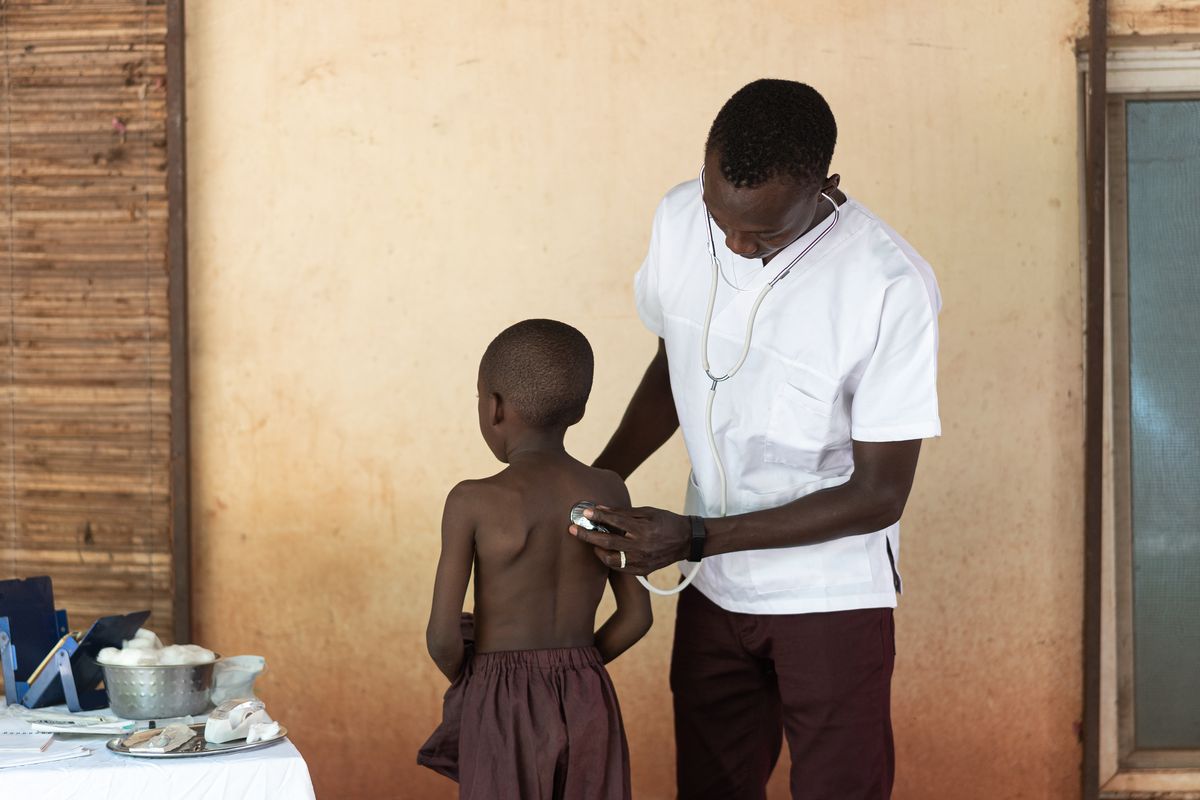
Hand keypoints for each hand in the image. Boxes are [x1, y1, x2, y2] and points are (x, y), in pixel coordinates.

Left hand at [568, 504, 690, 574]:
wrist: (687, 541)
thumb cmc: (666, 522)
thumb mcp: (648, 512)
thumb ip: (624, 513)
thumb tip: (601, 510)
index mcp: (644, 530)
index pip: (615, 522)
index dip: (598, 517)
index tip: (584, 512)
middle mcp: (641, 547)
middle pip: (607, 543)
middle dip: (587, 536)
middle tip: (572, 529)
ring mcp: (642, 561)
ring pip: (610, 560)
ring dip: (596, 551)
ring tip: (590, 543)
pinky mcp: (642, 570)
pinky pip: (620, 568)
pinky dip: (609, 560)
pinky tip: (604, 552)